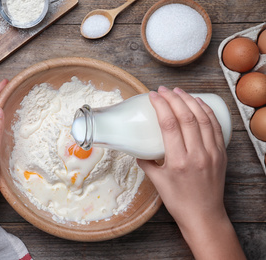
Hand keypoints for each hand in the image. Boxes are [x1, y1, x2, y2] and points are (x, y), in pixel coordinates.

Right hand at [137, 86, 244, 258]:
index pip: (169, 124)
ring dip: (190, 100)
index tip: (153, 96)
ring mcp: (212, 153)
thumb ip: (145, 162)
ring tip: (179, 91)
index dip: (161, 106)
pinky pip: (215, 126)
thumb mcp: (157, 181)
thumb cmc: (178, 201)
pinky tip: (199, 103)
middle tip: (163, 90)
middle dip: (174, 98)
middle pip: (186, 117)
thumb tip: (137, 149)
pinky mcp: (221, 153)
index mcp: (178, 161)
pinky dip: (207, 111)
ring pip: (203, 118)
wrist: (203, 216)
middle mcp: (197, 154)